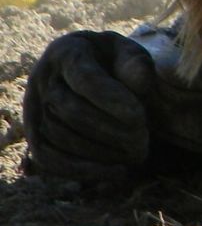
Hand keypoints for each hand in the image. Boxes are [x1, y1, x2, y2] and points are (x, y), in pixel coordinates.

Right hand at [22, 30, 155, 180]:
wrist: (86, 69)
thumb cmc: (113, 60)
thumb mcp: (128, 52)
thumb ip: (136, 63)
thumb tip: (140, 85)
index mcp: (66, 52)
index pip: (86, 79)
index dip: (112, 100)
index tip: (140, 116)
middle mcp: (42, 80)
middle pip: (73, 111)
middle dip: (113, 129)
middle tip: (145, 139)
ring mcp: (32, 109)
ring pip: (61, 138)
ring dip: (102, 151)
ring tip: (136, 155)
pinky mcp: (34, 136)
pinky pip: (51, 160)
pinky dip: (83, 170)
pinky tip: (115, 173)